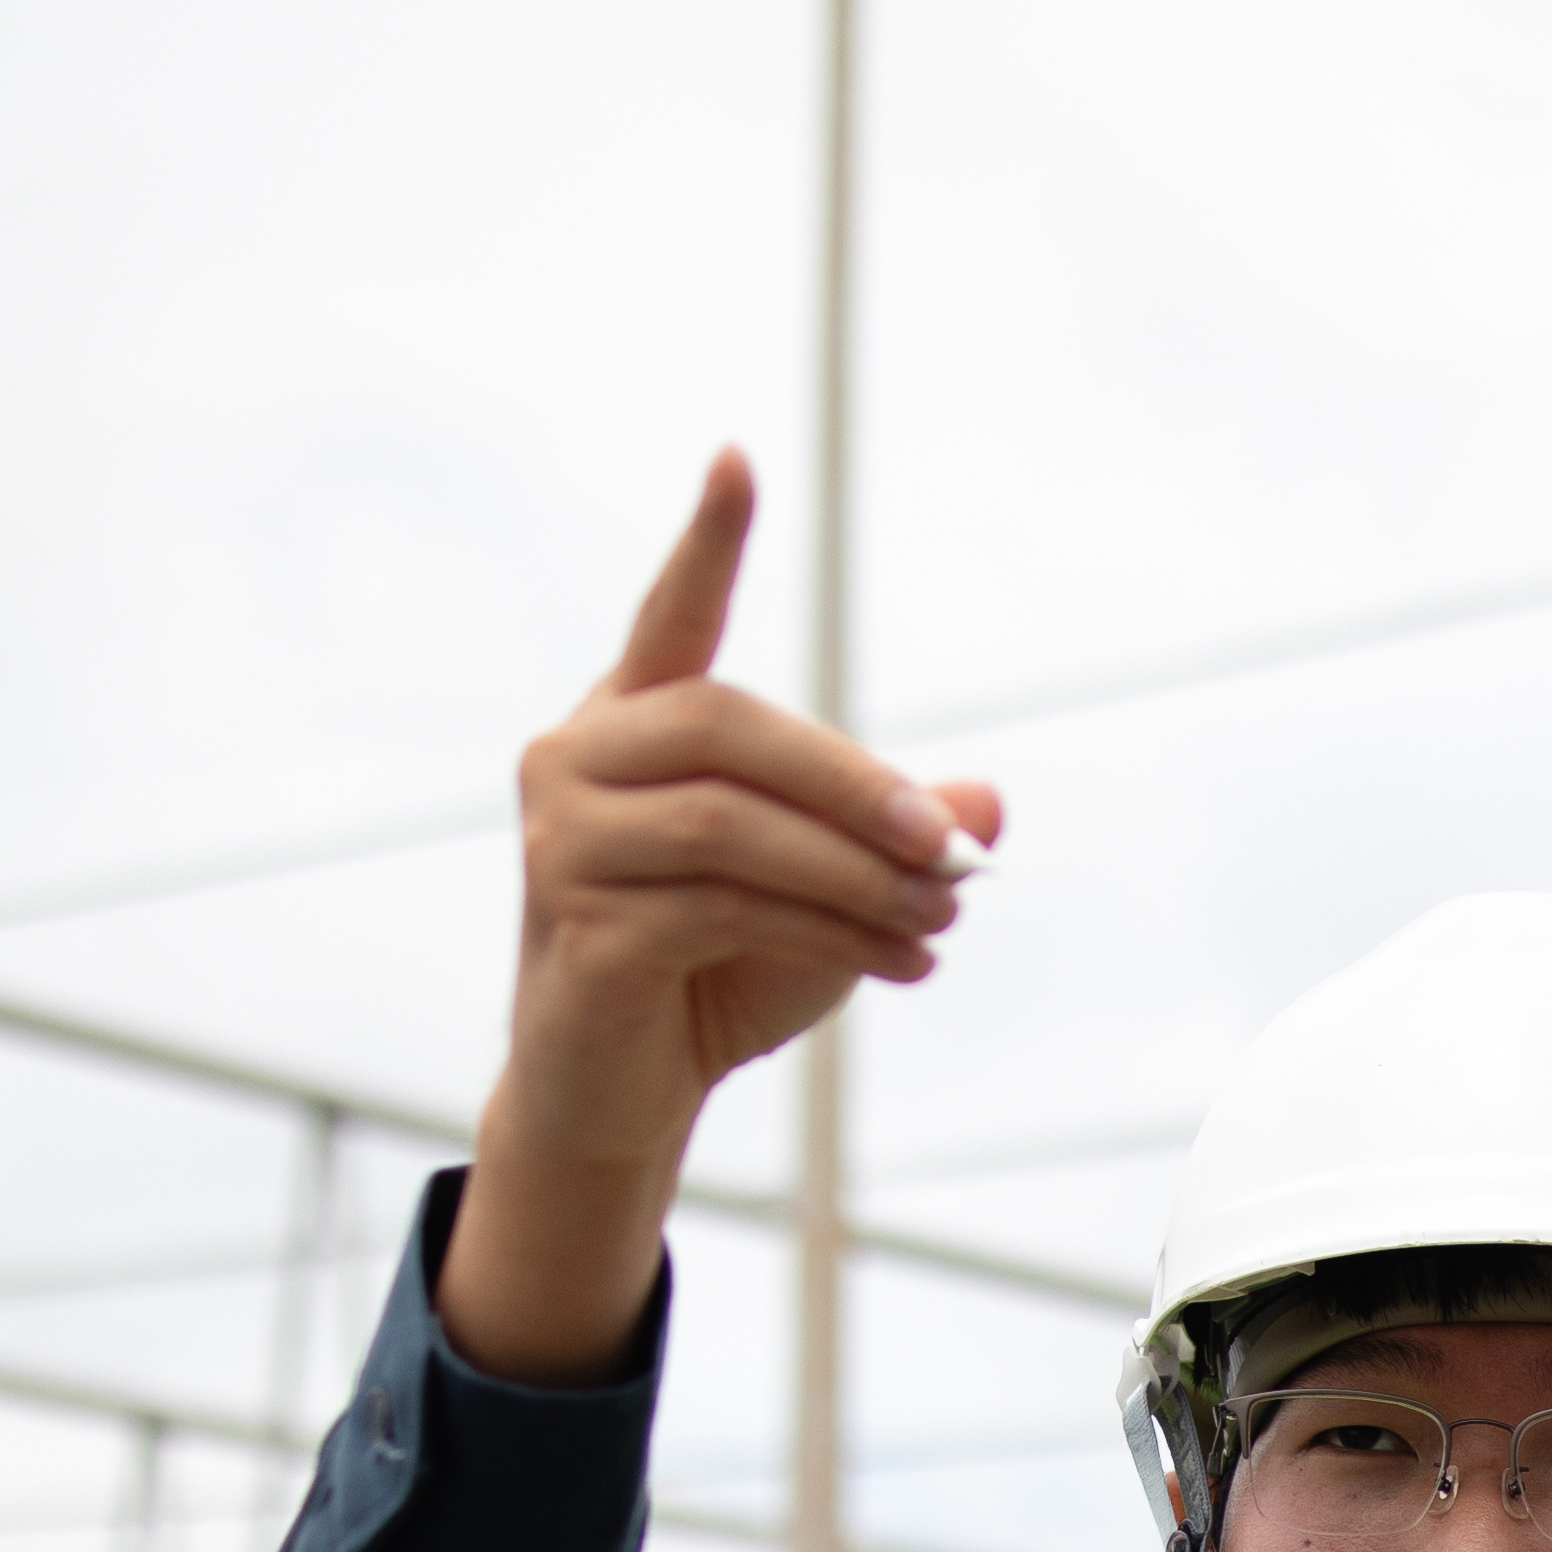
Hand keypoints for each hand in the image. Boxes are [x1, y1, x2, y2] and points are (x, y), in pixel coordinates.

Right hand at [440, 449, 1003, 1381]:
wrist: (626, 1093)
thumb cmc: (721, 971)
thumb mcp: (833, 894)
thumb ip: (898, 837)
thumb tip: (991, 801)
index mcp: (633, 725)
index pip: (671, 616)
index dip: (707, 543)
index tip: (737, 458)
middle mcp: (577, 761)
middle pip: (731, 731)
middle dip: (860, 789)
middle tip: (958, 851)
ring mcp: (561, 843)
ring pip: (731, 829)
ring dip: (858, 876)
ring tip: (941, 920)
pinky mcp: (577, 928)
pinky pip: (718, 908)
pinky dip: (829, 933)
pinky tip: (896, 962)